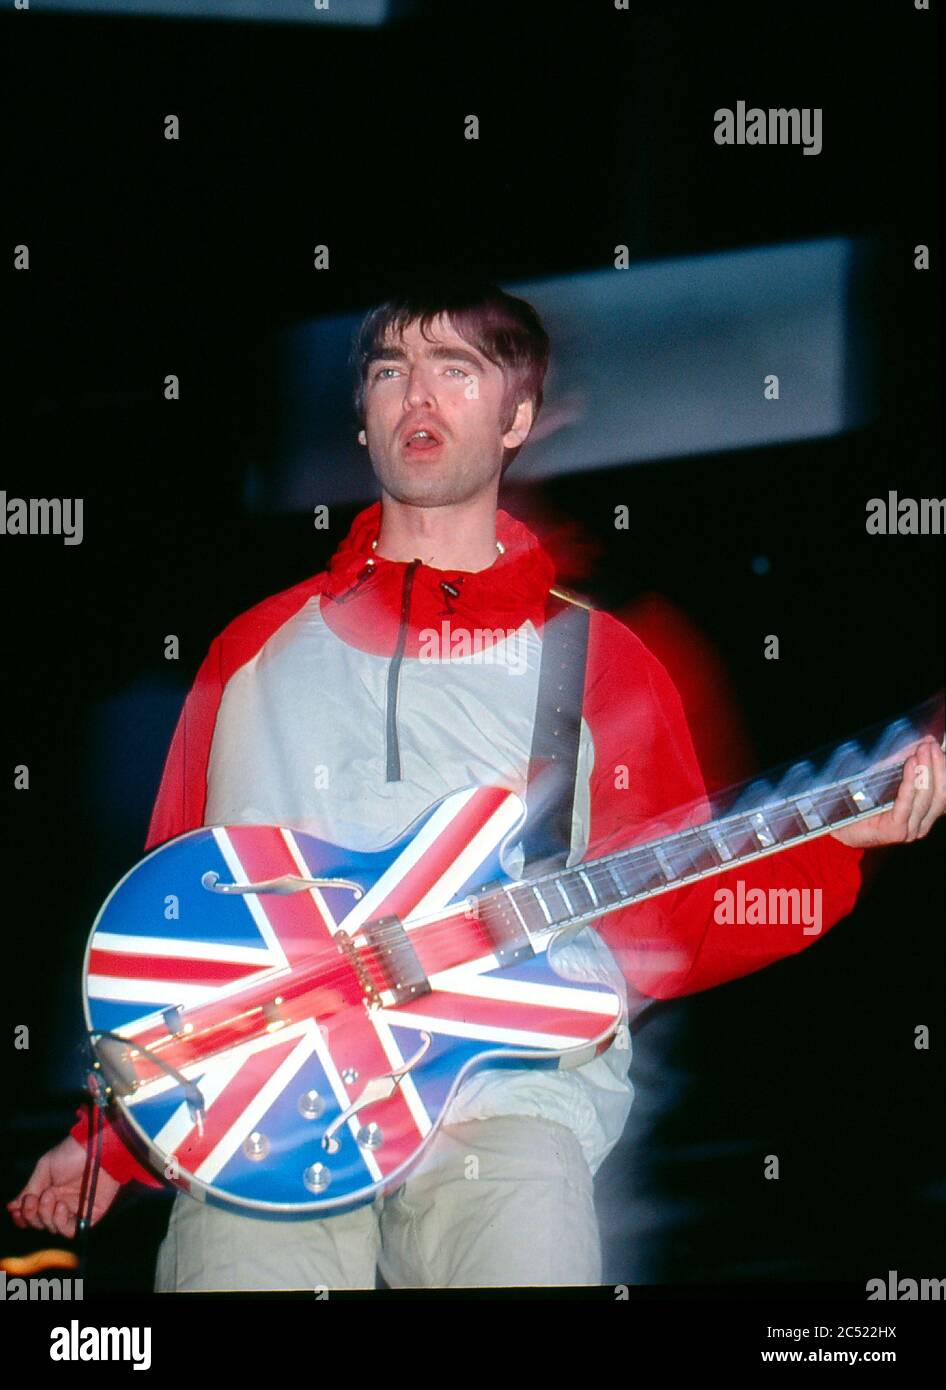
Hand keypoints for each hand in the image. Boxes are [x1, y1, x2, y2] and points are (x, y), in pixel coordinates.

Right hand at [6, 1135, 120, 1237]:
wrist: (99, 1150)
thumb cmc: (72, 1154)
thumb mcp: (45, 1168)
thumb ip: (30, 1188)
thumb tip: (12, 1206)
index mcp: (48, 1191)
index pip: (32, 1213)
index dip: (22, 1216)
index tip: (16, 1211)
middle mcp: (60, 1203)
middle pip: (39, 1222)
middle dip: (31, 1214)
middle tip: (32, 1199)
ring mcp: (74, 1210)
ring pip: (52, 1228)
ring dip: (45, 1216)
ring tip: (50, 1196)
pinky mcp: (89, 1215)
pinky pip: (70, 1231)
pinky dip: (61, 1223)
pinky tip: (61, 1207)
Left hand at [831, 736, 945, 848]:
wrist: (837, 827)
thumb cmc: (862, 803)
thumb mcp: (887, 778)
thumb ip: (905, 762)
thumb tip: (926, 740)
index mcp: (924, 816)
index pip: (943, 791)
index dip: (942, 768)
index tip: (936, 746)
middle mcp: (921, 826)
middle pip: (939, 794)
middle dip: (936, 766)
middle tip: (930, 746)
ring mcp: (909, 831)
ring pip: (926, 798)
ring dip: (925, 771)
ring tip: (922, 751)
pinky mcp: (895, 831)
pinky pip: (907, 802)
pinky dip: (910, 782)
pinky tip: (911, 764)